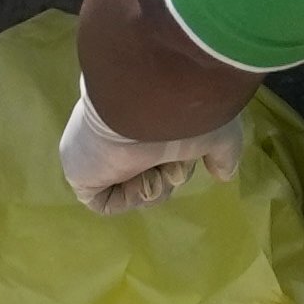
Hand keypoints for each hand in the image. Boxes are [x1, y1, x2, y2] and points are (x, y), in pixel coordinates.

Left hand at [61, 87, 243, 212]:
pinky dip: (128, 199)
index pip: (161, 154)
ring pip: (130, 189)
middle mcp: (117, 134)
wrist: (152, 101)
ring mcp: (98, 154)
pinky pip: (105, 202)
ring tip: (157, 168)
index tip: (186, 156)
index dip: (179, 164)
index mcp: (143, 118)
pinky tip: (138, 178)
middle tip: (173, 164)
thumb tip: (223, 174)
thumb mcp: (219, 132)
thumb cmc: (187, 110)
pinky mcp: (80, 173)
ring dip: (154, 187)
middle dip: (169, 176)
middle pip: (149, 173)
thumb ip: (222, 153)